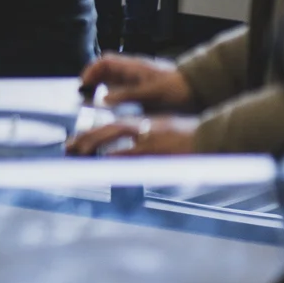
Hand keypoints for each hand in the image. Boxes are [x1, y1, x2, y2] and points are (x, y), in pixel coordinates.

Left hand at [67, 114, 198, 156]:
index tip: (78, 141)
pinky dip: (116, 154)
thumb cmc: (193, 141)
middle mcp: (145, 125)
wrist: (214, 138)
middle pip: (109, 127)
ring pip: (115, 133)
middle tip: (69, 147)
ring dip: (94, 141)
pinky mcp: (158, 147)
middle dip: (87, 137)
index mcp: (147, 123)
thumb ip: (149, 145)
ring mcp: (151, 135)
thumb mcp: (168, 136)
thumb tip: (131, 155)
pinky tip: (103, 159)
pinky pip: (131, 151)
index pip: (114, 126)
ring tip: (77, 150)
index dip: (95, 133)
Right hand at [78, 52, 195, 110]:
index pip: (104, 62)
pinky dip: (114, 94)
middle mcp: (133, 70)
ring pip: (113, 79)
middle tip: (86, 95)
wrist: (198, 88)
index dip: (91, 71)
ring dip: (103, 88)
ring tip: (96, 102)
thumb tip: (104, 98)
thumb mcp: (151, 93)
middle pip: (106, 70)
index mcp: (133, 66)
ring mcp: (138, 77)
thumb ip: (127, 95)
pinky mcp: (143, 86)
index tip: (83, 84)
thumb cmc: (177, 87)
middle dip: (94, 80)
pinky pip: (123, 88)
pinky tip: (114, 106)